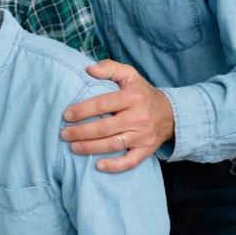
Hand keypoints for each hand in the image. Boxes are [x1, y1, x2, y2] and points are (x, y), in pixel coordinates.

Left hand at [60, 60, 175, 172]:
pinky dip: (114, 166)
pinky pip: (130, 161)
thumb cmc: (142, 93)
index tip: (66, 115)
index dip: (82, 110)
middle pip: (104, 127)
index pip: (102, 104)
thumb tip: (88, 69)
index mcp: (132, 98)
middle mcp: (138, 118)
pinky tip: (98, 165)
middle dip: (81, 132)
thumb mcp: (130, 75)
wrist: (171, 113)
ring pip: (113, 144)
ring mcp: (143, 136)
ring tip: (73, 147)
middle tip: (64, 134)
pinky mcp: (146, 150)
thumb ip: (109, 68)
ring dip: (90, 147)